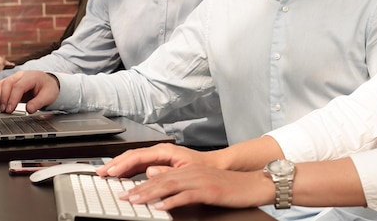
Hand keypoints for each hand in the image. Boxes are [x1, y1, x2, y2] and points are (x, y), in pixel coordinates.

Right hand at [0, 70, 59, 113]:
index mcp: (32, 77)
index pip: (18, 86)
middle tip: (6, 111)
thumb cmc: (48, 88)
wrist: (47, 84)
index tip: (10, 110)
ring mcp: (14, 78)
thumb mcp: (48, 96)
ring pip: (0, 85)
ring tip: (3, 109)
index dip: (12, 99)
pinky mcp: (9, 82)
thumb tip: (29, 110)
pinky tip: (2, 105)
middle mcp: (21, 75)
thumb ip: (38, 103)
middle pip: (6, 84)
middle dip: (4, 99)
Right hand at [98, 143, 209, 177]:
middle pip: (132, 155)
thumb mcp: (185, 170)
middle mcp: (159, 151)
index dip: (122, 164)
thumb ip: (166, 171)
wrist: (213, 164)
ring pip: (133, 159)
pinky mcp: (158, 162)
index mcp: (164, 151)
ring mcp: (158, 156)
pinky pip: (139, 165)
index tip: (111, 171)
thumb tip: (149, 171)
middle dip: (115, 163)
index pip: (137, 156)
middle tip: (101, 171)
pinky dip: (127, 169)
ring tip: (105, 173)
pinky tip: (120, 175)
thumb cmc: (202, 166)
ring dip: (119, 166)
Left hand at [119, 165, 273, 210]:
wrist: (254, 185)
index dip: (140, 183)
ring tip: (134, 201)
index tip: (124, 190)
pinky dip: (172, 201)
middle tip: (122, 197)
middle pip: (160, 179)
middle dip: (138, 188)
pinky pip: (186, 195)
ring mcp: (200, 180)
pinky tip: (161, 207)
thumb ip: (179, 180)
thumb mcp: (201, 183)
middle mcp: (191, 172)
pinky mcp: (208, 190)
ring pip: (169, 185)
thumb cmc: (229, 187)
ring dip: (149, 194)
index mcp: (188, 170)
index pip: (159, 175)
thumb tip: (154, 175)